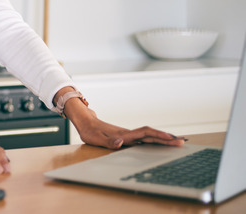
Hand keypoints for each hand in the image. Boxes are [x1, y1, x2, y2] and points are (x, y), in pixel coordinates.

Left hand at [65, 101, 184, 148]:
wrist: (85, 122)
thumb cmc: (89, 131)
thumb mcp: (96, 138)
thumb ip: (108, 141)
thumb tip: (121, 143)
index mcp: (124, 134)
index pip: (145, 134)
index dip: (158, 135)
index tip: (170, 138)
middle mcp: (129, 134)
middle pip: (151, 135)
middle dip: (166, 138)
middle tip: (182, 142)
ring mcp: (129, 135)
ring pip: (149, 136)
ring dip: (162, 139)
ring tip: (176, 142)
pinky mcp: (127, 137)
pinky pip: (144, 138)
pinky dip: (154, 140)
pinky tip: (159, 144)